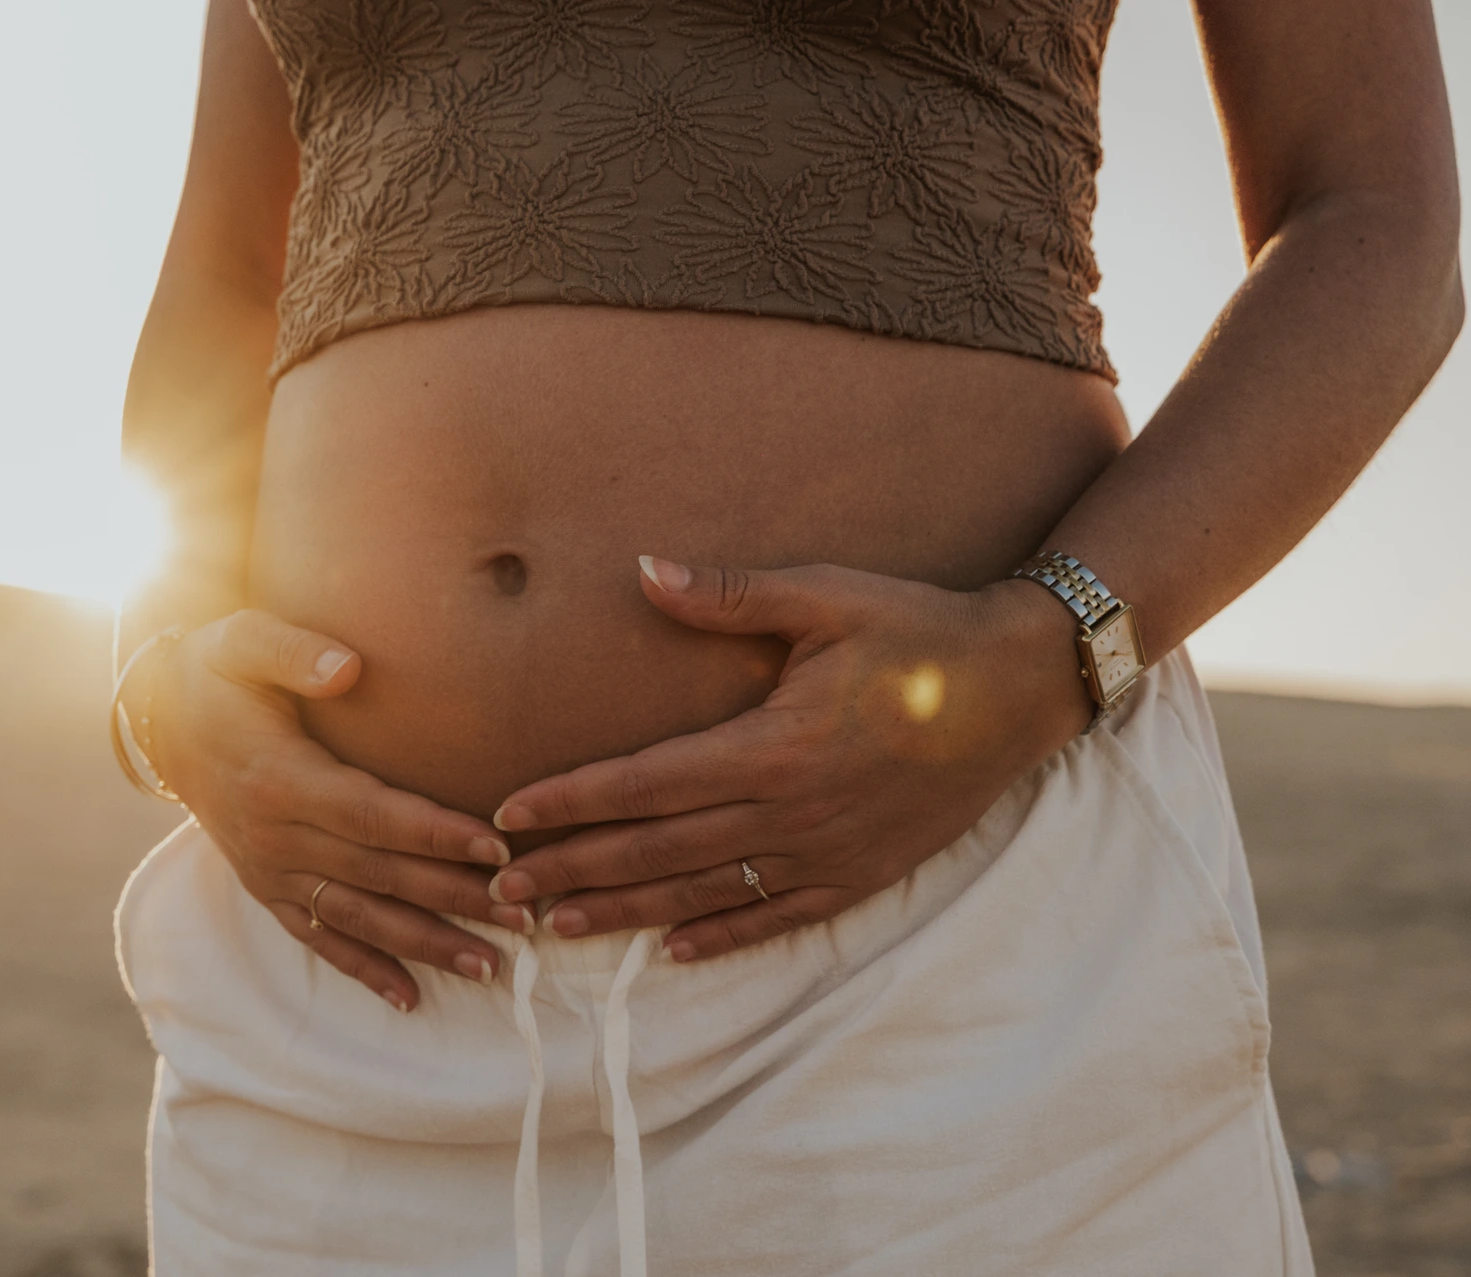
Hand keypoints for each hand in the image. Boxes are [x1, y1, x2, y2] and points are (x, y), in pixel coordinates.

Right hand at [147, 609, 534, 1010]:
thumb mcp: (240, 643)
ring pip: (359, 917)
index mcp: (280, 779)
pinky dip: (365, 969)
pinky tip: (411, 998)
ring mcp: (270, 871)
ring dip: (425, 945)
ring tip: (489, 967)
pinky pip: (319, 939)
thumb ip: (291, 651)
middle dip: (454, 898)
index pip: (372, 815)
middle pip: (380, 875)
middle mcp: (275, 837)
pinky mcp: (267, 890)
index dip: (435, 834)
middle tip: (522, 915)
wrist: (159, 720)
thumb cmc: (216, 675)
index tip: (496, 849)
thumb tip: (347, 668)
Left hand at [485, 557, 1091, 961]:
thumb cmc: (918, 630)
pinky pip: (776, 918)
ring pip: (704, 893)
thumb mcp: (827, 596)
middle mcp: (791, 813)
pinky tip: (671, 951)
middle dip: (574, 870)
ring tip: (559, 927)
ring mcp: (827, 853)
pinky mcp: (861, 874)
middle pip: (657, 851)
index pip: (644, 783)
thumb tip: (642, 572)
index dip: (571, 802)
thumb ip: (730, 593)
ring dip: (625, 912)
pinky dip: (720, 936)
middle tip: (502, 892)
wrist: (1022, 687)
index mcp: (771, 746)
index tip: (508, 817)